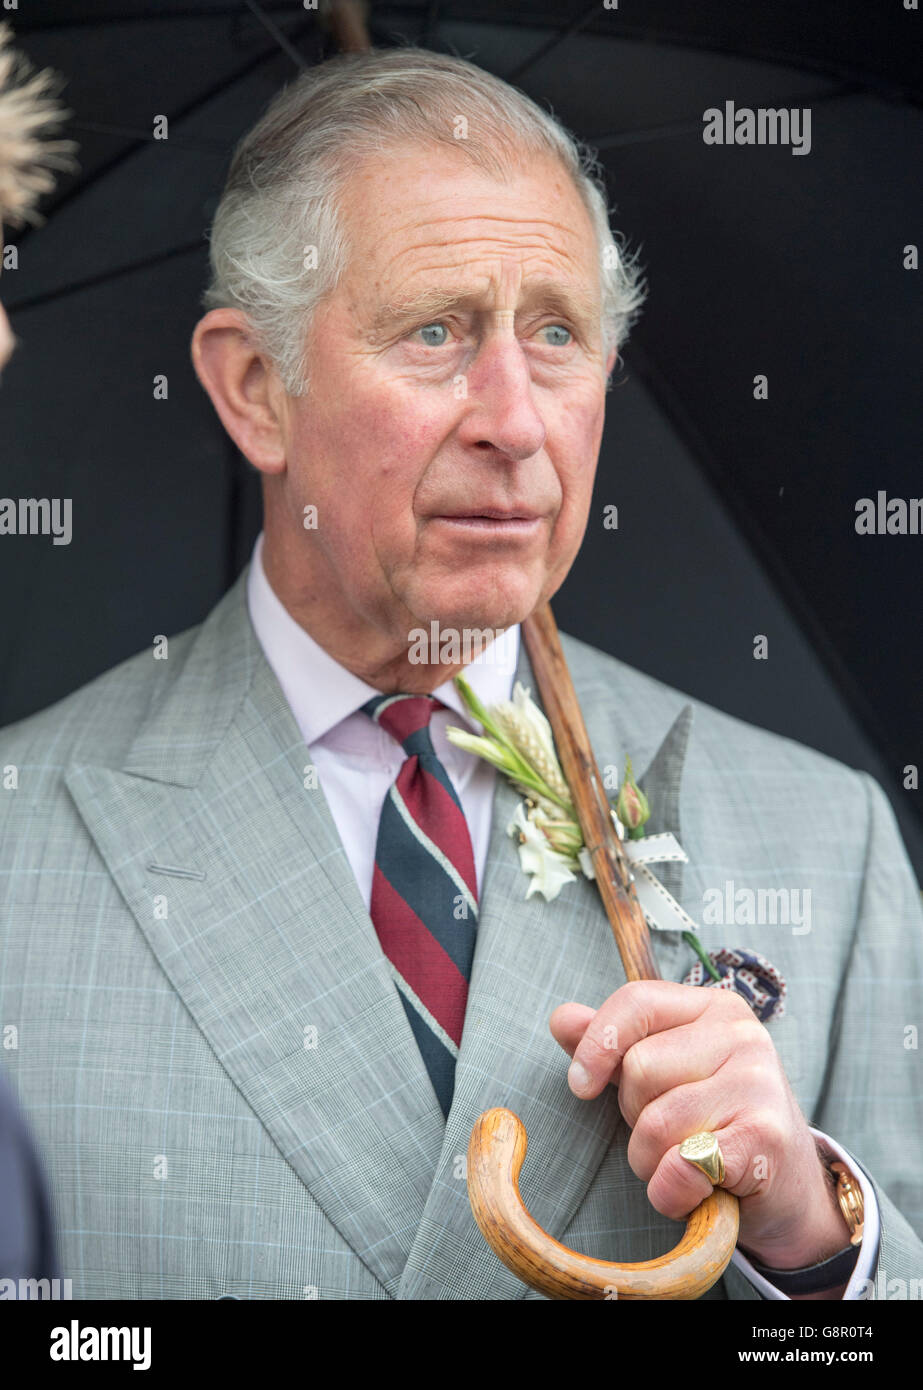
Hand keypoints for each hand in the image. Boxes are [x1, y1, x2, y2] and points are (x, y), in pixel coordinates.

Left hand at [549, 981, 850, 1274]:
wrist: (785, 1187)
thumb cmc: (713, 1121)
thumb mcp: (664, 1073)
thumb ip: (615, 1044)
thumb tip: (561, 1018)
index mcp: (713, 1007)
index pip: (636, 1001)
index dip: (596, 1043)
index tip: (580, 1085)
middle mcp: (743, 1035)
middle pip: (639, 1068)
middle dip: (634, 1116)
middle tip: (668, 1134)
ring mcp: (759, 1083)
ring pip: (656, 1123)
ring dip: (652, 1161)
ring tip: (683, 1163)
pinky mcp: (765, 1137)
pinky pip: (681, 1167)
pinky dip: (672, 1193)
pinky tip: (696, 1191)